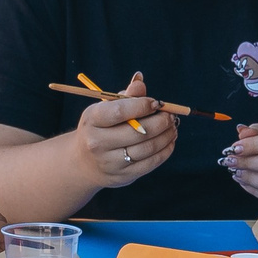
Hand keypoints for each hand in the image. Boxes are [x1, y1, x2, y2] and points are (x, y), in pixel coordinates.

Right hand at [74, 70, 175, 189]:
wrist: (84, 162)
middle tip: (171, 115)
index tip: (157, 103)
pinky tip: (170, 141)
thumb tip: (140, 81)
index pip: (119, 111)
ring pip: (147, 148)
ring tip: (173, 127)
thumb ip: (125, 96)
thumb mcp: (105, 108)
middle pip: (138, 132)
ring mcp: (110, 162)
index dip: (142, 105)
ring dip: (166, 135)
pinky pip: (150, 163)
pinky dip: (165, 150)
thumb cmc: (100, 128)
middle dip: (161, 121)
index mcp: (92, 120)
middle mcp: (97, 143)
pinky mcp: (123, 176)